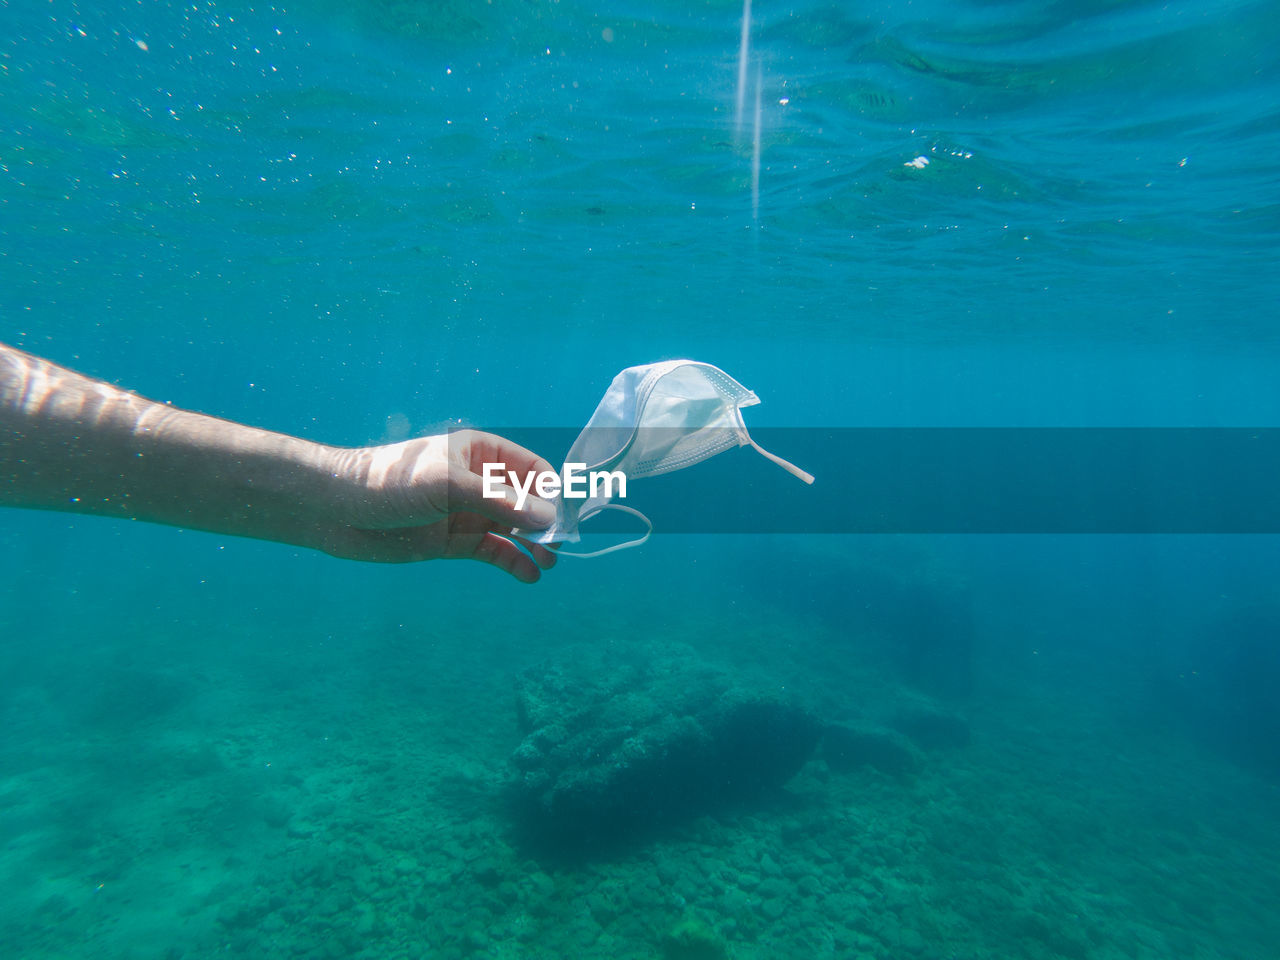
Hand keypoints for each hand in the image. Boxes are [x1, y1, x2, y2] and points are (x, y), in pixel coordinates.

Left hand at [318, 429, 559, 581]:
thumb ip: (499, 501)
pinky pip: (493, 552)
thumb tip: (547, 518)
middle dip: (547, 522)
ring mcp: (466, 513)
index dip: (552, 490)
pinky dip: (513, 562)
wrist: (336, 510)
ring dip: (533, 545)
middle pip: (528, 501)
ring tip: (547, 563)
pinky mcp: (453, 542)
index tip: (566, 517)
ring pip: (514, 529)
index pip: (532, 467)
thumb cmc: (389, 482)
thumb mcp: (447, 486)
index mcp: (479, 452)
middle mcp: (478, 481)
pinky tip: (528, 575)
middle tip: (559, 546)